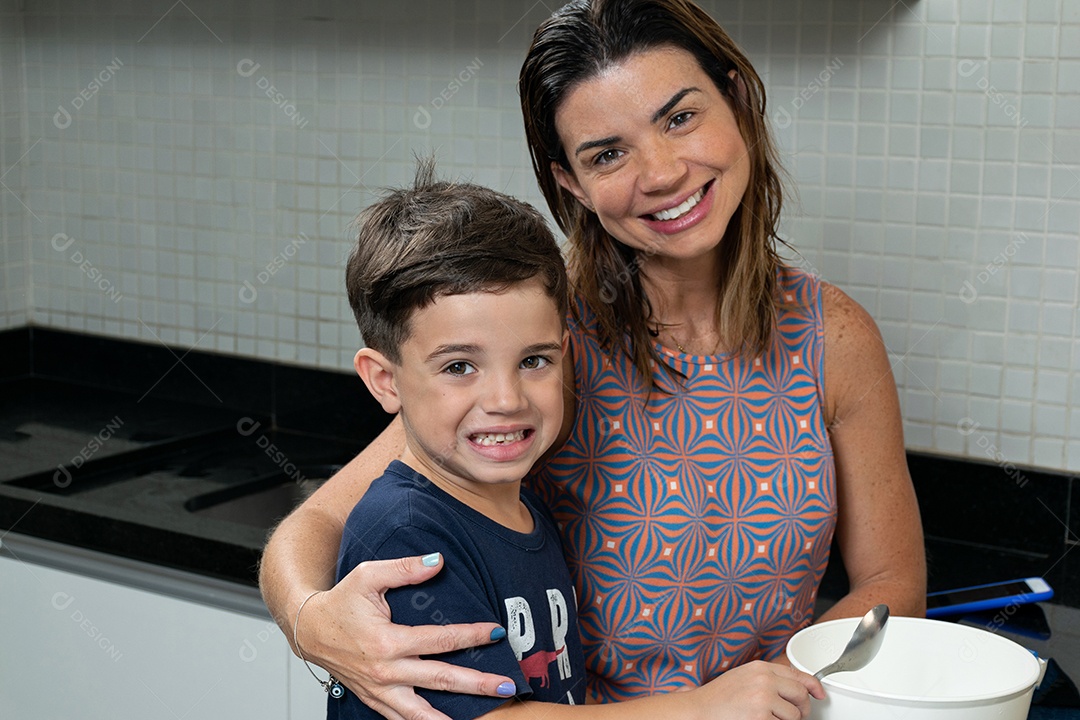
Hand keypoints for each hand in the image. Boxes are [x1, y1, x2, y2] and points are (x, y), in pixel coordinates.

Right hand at [295, 553, 513, 719]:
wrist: (309, 630)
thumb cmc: (340, 602)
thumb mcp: (368, 576)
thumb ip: (404, 569)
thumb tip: (438, 562)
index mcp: (387, 641)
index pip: (440, 639)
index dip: (471, 635)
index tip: (495, 632)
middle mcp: (386, 671)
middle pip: (441, 679)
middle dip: (477, 683)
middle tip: (507, 684)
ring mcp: (380, 690)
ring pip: (423, 711)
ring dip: (454, 716)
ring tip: (484, 716)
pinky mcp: (375, 700)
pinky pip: (402, 719)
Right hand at [689, 660, 824, 719]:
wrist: (699, 710)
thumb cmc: (719, 698)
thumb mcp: (744, 678)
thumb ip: (768, 679)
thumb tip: (795, 687)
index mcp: (760, 668)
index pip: (798, 674)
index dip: (814, 685)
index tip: (820, 694)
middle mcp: (764, 680)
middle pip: (801, 695)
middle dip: (802, 709)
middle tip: (794, 716)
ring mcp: (763, 698)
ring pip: (794, 715)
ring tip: (768, 719)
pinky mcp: (761, 717)